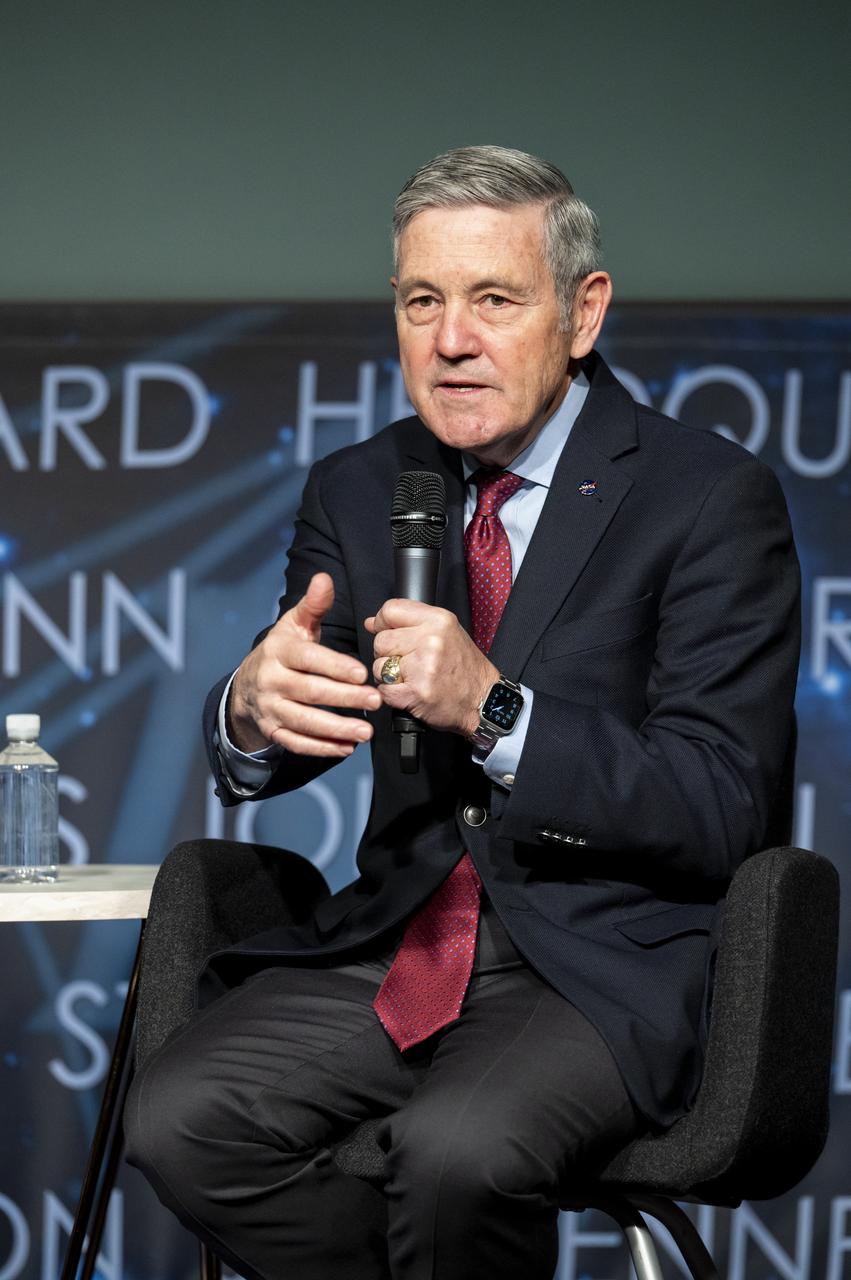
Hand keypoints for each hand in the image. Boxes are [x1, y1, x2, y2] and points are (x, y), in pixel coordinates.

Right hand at [229, 572, 380, 756]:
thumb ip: (313, 605)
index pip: (308, 659)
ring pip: (303, 721)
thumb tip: (325, 579)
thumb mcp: (294, 624)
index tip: (362, 672)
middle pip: (309, 692)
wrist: (246, 685)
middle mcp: (270, 681)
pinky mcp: (273, 731)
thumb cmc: (282, 651)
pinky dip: (321, 747)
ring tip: (366, 731)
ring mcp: (270, 708)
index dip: (334, 666)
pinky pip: (296, 742)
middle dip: (344, 698)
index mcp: (278, 651)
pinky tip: (346, 748)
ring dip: (336, 728)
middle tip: (375, 701)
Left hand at [365, 599, 497, 737]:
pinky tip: (411, 691)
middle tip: (409, 662)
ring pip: (379, 666)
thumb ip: (409, 623)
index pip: (390, 610)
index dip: (383, 623)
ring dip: (389, 676)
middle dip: (388, 654)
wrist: (483, 700)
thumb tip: (372, 622)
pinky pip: (384, 689)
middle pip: (381, 640)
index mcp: (438, 620)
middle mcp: (431, 640)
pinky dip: (392, 694)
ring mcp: (423, 667)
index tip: (388, 632)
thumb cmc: (465, 668)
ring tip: (412, 677)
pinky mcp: (416, 692)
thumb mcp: (445, 632)